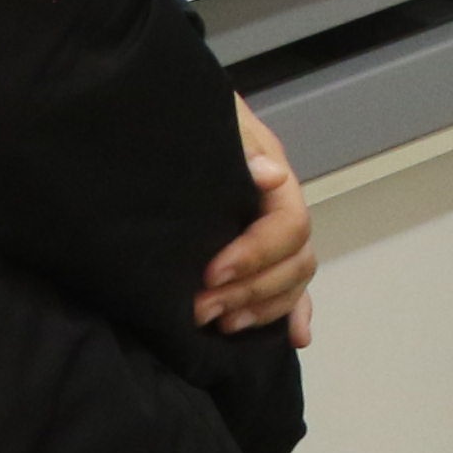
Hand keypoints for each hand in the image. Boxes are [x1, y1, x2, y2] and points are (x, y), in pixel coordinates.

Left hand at [199, 97, 317, 350]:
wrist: (156, 116)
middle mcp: (276, 208)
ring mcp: (269, 234)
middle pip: (296, 259)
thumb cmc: (179, 121)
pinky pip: (289, 288)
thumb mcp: (211, 121)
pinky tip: (295, 336)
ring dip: (263, 307)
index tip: (209, 273)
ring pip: (294, 278)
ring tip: (220, 324)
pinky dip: (294, 313)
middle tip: (199, 308)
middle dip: (250, 291)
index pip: (288, 224)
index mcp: (271, 176)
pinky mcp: (254, 256)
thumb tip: (269, 176)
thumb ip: (238, 145)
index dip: (255, 254)